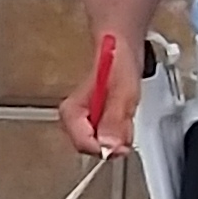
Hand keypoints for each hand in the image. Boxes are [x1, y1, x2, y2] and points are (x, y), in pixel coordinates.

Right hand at [58, 30, 132, 156]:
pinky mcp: (93, 124)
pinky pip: (106, 139)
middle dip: (113, 142)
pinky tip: (123, 119)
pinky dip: (119, 134)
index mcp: (71, 113)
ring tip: (125, 117)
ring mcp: (82, 123)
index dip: (106, 147)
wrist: (118, 50)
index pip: (83, 144)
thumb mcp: (122, 91)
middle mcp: (72, 121)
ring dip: (118, 138)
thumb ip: (114, 120)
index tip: (123, 142)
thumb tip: (108, 147)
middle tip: (127, 125)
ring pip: (101, 146)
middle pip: (92, 148)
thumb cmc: (116, 63)